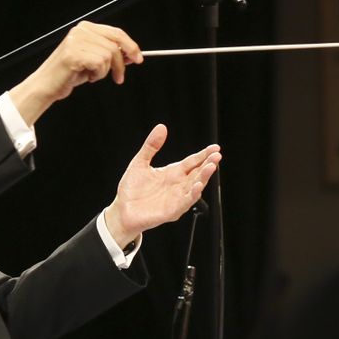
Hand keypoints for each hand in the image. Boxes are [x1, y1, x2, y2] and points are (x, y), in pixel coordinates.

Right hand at [10, 21, 142, 123]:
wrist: (48, 85)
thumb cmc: (70, 73)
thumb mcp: (93, 60)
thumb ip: (110, 53)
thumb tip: (131, 54)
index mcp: (86, 28)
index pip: (116, 32)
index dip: (130, 45)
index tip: (138, 58)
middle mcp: (81, 31)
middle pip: (116, 43)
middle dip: (122, 62)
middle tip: (120, 77)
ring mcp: (77, 41)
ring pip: (109, 55)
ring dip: (104, 71)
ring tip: (92, 76)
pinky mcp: (74, 54)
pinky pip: (100, 64)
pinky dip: (97, 75)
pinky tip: (87, 77)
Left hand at [102, 127, 220, 245]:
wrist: (122, 211)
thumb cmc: (132, 189)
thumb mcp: (140, 162)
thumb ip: (151, 146)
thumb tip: (161, 127)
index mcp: (172, 173)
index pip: (192, 162)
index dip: (204, 155)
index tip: (215, 148)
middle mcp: (178, 185)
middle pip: (197, 173)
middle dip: (208, 164)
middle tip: (217, 155)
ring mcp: (177, 198)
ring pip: (195, 187)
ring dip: (204, 177)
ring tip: (211, 167)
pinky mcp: (172, 211)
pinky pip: (186, 202)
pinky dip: (192, 194)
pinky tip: (197, 186)